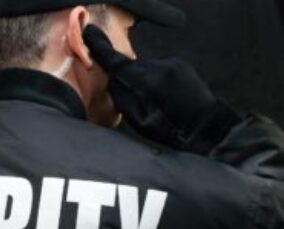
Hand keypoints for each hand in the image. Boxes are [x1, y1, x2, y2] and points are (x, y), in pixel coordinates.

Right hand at [82, 25, 241, 153]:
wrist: (204, 128)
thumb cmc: (169, 129)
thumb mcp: (137, 119)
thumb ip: (121, 96)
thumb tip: (112, 80)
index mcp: (143, 82)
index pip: (115, 60)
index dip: (99, 47)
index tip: (89, 33)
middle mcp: (157, 66)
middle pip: (131, 66)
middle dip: (129, 79)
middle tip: (139, 100)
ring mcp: (171, 63)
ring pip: (145, 67)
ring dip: (144, 80)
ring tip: (157, 101)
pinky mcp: (181, 64)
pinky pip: (159, 67)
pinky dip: (157, 78)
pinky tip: (166, 95)